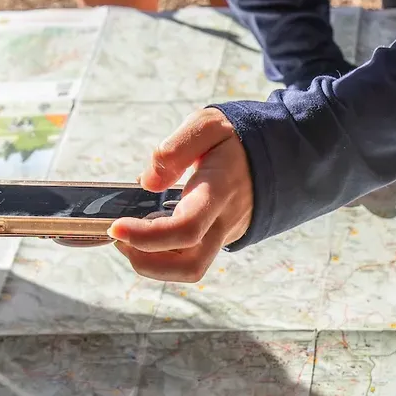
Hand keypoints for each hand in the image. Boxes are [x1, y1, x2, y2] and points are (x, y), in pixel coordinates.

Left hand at [110, 107, 253, 281]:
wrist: (279, 156)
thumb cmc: (237, 140)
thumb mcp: (209, 126)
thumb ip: (176, 149)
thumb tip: (146, 182)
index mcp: (219, 191)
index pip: (186, 228)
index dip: (146, 236)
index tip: (115, 228)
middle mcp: (224, 221)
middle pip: (190, 265)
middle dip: (145, 261)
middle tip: (118, 237)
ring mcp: (225, 235)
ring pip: (190, 270)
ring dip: (152, 263)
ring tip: (128, 237)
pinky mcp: (220, 240)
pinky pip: (191, 259)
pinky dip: (162, 255)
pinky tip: (147, 233)